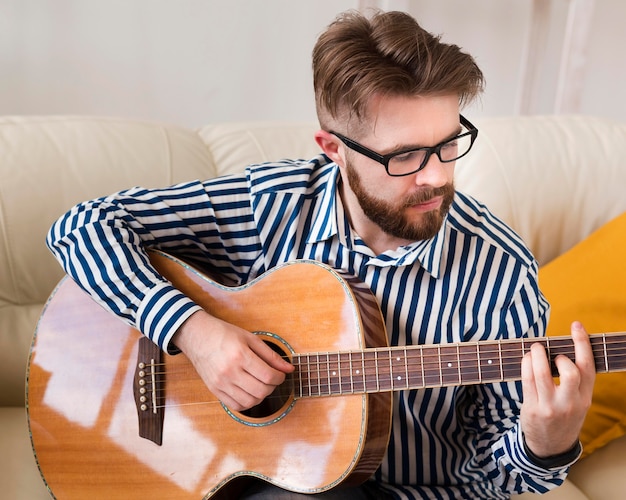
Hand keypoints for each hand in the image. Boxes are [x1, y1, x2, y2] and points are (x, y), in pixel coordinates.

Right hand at [172, 310, 293, 411]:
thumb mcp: (250, 338)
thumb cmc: (224, 334)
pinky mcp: (214, 390)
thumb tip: (289, 368)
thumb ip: (271, 355)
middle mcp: (229, 371)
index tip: (281, 374)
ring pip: (250, 401)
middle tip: (273, 379)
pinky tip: (250, 392)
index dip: (280, 377)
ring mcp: (220, 383)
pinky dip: (248, 403)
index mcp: (240, 355)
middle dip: (273, 387)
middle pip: (261, 391)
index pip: (268, 375)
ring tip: (262, 385)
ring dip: (261, 396)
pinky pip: (236, 406)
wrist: (197, 336)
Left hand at [520, 321, 595, 457]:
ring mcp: (551, 407)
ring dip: (536, 356)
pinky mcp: (533, 410)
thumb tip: (561, 348)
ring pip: (543, 375)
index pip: (588, 367)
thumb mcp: (577, 401)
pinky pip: (527, 381)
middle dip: (559, 355)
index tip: (576, 326)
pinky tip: (526, 359)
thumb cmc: (564, 415)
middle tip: (550, 350)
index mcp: (585, 397)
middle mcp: (571, 403)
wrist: (551, 447)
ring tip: (535, 349)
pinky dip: (526, 365)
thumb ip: (575, 380)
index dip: (582, 344)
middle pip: (571, 373)